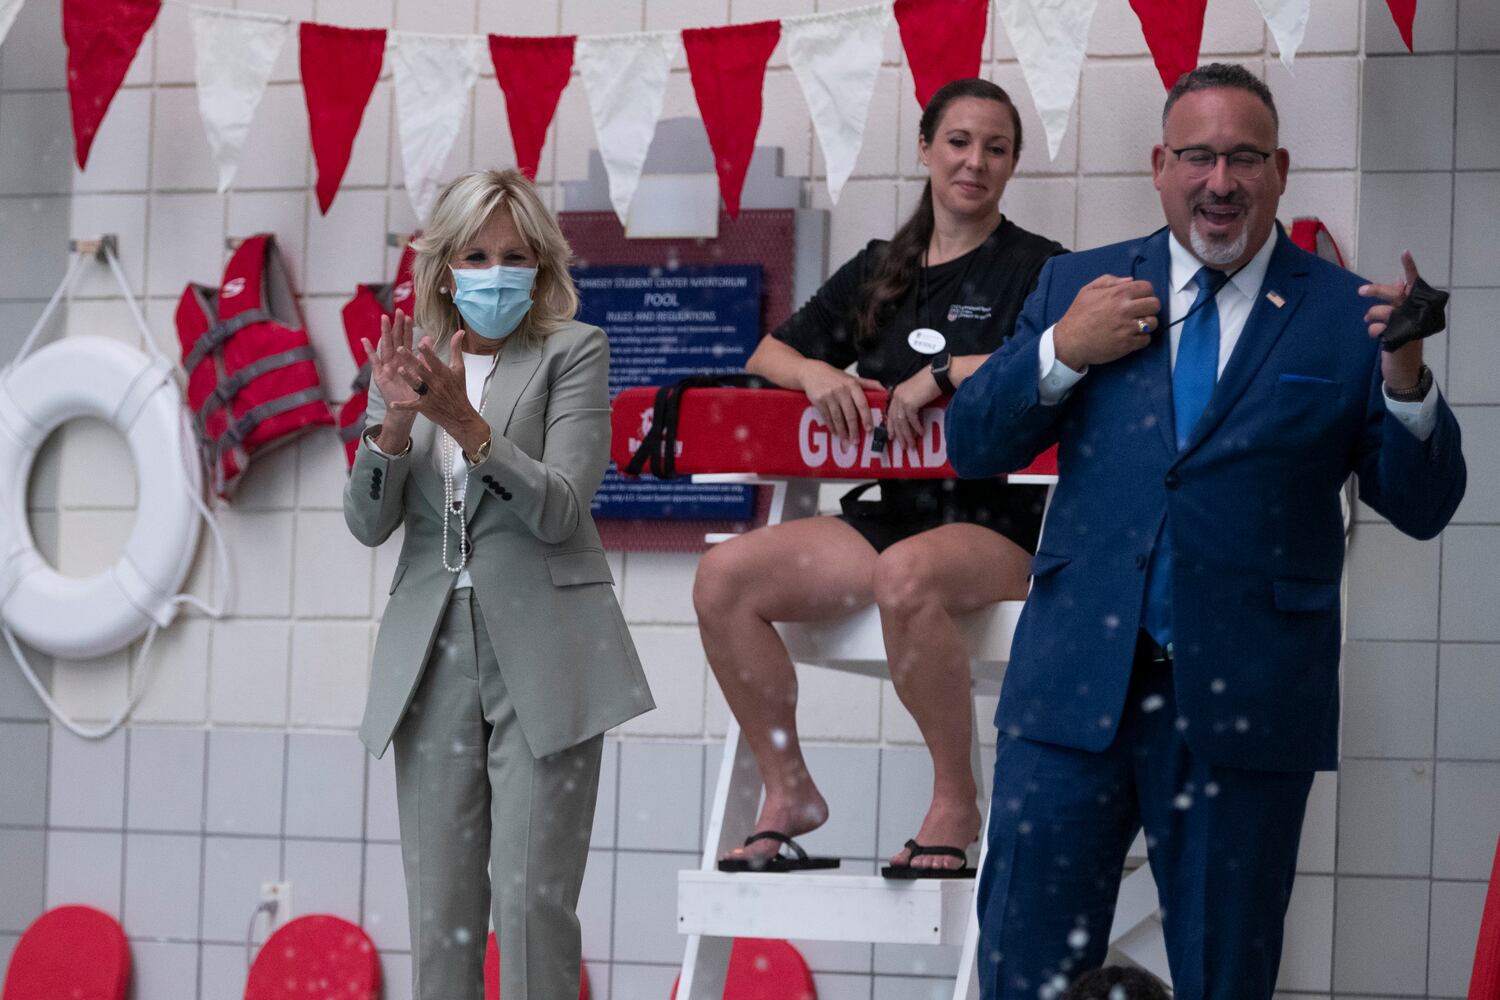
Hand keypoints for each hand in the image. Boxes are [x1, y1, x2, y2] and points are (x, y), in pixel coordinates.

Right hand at [362, 312, 419, 448]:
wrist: (407, 410)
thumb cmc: (414, 392)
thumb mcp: (421, 372)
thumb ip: (423, 355)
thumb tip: (428, 338)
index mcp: (405, 360)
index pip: (406, 340)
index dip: (406, 329)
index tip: (408, 316)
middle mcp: (395, 360)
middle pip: (395, 340)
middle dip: (396, 326)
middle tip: (397, 311)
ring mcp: (386, 367)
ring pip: (385, 347)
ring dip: (384, 333)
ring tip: (384, 319)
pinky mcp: (380, 375)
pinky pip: (374, 362)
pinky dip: (369, 351)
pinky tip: (365, 341)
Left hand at [388, 329, 487, 447]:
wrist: (460, 415)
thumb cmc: (459, 389)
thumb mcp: (459, 368)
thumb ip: (456, 349)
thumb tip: (460, 332)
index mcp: (444, 373)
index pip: (435, 360)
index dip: (428, 352)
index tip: (421, 342)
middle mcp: (436, 383)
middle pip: (422, 370)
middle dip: (411, 360)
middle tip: (400, 349)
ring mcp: (430, 395)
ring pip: (417, 385)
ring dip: (408, 378)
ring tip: (399, 369)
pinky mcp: (424, 407)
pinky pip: (412, 406)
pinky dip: (402, 406)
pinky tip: (392, 404)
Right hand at [798, 360, 883, 441]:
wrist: (812, 372)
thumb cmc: (834, 376)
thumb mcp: (851, 378)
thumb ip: (868, 384)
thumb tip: (885, 390)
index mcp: (852, 385)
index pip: (862, 403)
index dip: (866, 418)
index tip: (869, 429)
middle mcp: (841, 390)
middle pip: (850, 414)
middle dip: (853, 430)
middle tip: (856, 441)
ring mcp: (829, 395)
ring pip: (838, 418)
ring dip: (842, 432)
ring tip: (846, 441)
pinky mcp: (819, 401)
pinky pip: (827, 417)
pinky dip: (832, 427)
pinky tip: (836, 433)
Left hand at [885, 367, 941, 449]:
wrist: (938, 374)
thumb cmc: (930, 382)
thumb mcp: (916, 393)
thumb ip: (910, 402)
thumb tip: (911, 419)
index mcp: (897, 393)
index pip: (890, 413)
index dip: (891, 426)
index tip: (893, 437)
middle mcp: (897, 396)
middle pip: (894, 420)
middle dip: (899, 435)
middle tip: (903, 446)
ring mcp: (902, 399)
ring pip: (901, 422)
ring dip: (907, 435)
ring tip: (911, 444)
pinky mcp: (910, 403)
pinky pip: (912, 420)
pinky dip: (916, 427)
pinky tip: (921, 433)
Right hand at [1053, 275, 1160, 368]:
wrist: (1069, 342)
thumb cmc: (1077, 316)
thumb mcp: (1087, 291)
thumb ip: (1109, 281)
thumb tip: (1130, 280)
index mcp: (1117, 294)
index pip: (1147, 287)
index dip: (1146, 292)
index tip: (1139, 299)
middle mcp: (1125, 309)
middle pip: (1155, 304)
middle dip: (1150, 308)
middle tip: (1140, 312)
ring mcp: (1127, 328)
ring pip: (1153, 323)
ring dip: (1147, 324)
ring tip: (1136, 326)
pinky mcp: (1127, 344)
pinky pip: (1146, 340)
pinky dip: (1141, 339)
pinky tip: (1131, 337)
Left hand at [1359, 251, 1425, 390]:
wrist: (1404, 368)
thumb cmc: (1403, 339)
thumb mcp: (1403, 318)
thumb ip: (1400, 300)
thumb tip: (1398, 280)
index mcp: (1418, 305)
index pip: (1415, 283)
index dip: (1410, 268)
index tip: (1405, 252)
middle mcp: (1416, 313)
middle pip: (1396, 294)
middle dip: (1377, 291)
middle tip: (1361, 291)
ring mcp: (1409, 325)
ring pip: (1384, 311)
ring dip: (1371, 315)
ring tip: (1367, 320)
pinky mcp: (1398, 338)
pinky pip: (1378, 327)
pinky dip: (1373, 330)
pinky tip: (1375, 336)